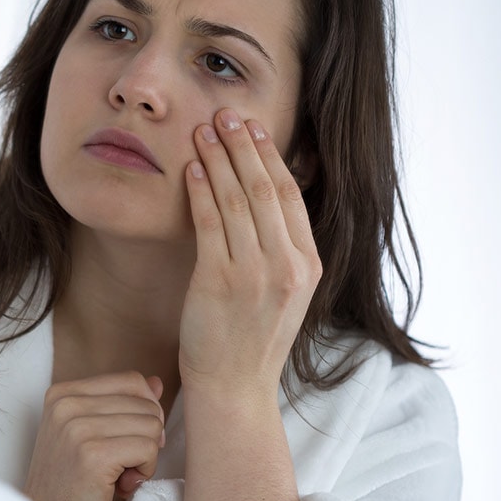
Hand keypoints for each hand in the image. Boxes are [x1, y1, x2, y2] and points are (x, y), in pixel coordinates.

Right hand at [23, 372, 164, 500]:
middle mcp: (66, 404)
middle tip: (121, 463)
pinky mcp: (93, 454)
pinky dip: (145, 471)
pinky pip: (148, 448)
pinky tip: (122, 484)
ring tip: (118, 474)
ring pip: (152, 425)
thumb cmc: (71, 482)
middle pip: (145, 403)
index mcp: (62, 393)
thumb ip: (122, 404)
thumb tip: (157, 382)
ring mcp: (77, 428)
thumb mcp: (91, 434)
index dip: (145, 411)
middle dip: (145, 436)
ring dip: (145, 456)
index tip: (129, 439)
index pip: (131, 380)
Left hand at [179, 108, 320, 401]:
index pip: (290, 196)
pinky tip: (192, 169)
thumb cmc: (251, 336)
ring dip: (218, 159)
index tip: (254, 128)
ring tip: (202, 131)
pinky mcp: (219, 282)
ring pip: (237, 200)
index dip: (271, 156)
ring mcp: (254, 274)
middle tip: (225, 114)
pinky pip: (210, 224)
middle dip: (243, 146)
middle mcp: (287, 266)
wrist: (233, 386)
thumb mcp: (283, 290)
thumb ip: (280, 246)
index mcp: (308, 265)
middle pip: (265, 189)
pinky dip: (201, 191)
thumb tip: (266, 194)